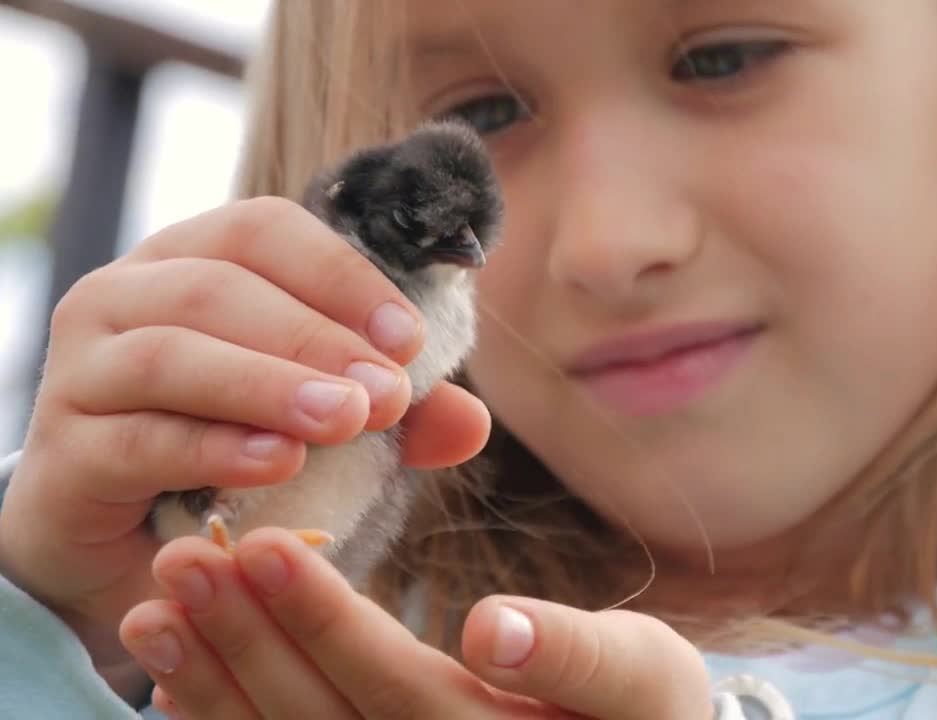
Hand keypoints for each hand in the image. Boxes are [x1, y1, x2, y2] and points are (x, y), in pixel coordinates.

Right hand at [0, 197, 485, 697]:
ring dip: (268, 384)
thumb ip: (394, 417)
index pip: (263, 230)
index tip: (410, 338)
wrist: (132, 546)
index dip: (341, 275)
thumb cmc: (234, 459)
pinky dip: (215, 447)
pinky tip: (281, 465)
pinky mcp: (64, 455)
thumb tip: (472, 421)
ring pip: (172, 353)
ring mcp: (81, 373)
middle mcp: (123, 298)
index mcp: (189, 263)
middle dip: (316, 337)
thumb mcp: (324, 426)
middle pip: (218, 286)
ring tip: (344, 420)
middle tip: (390, 394)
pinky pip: (139, 439)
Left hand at [120, 528, 712, 718]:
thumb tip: (495, 630)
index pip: (401, 691)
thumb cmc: (643, 708)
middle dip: (252, 639)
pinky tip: (174, 673)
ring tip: (158, 606)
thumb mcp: (640, 671)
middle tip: (190, 556)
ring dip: (217, 682)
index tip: (261, 547)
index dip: (330, 627)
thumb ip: (574, 653)